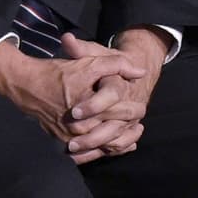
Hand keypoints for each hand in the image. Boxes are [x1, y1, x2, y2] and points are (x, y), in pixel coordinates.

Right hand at [0, 35, 146, 164]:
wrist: (25, 84)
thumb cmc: (57, 73)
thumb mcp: (89, 62)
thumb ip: (117, 65)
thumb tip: (140, 73)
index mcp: (91, 108)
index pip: (122, 113)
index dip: (135, 110)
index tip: (142, 107)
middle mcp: (81, 127)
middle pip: (113, 134)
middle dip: (129, 130)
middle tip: (139, 126)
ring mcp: (70, 137)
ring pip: (100, 147)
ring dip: (116, 144)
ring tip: (129, 139)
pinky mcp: (61, 141)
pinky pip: (84, 153)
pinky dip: (98, 151)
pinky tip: (108, 147)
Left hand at [62, 31, 163, 158]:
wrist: (123, 76)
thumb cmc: (101, 64)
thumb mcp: (91, 54)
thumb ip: (79, 48)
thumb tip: (67, 40)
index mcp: (120, 84)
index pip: (111, 95)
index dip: (94, 104)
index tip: (75, 112)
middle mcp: (130, 104)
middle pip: (116, 124)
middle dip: (94, 134)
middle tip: (71, 140)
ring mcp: (129, 121)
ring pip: (118, 139)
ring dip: (96, 147)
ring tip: (72, 150)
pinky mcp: (125, 131)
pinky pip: (118, 146)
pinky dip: (101, 153)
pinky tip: (80, 158)